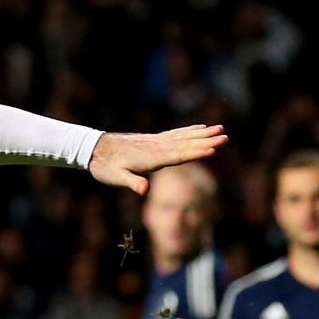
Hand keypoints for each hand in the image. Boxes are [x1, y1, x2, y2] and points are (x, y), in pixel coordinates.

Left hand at [88, 125, 227, 194]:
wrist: (93, 148)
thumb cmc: (104, 166)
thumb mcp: (115, 178)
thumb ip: (131, 182)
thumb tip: (145, 190)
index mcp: (151, 157)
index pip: (178, 156)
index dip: (196, 153)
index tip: (214, 149)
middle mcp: (156, 147)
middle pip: (185, 143)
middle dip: (206, 141)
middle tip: (225, 136)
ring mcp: (155, 141)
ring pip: (183, 136)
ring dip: (202, 134)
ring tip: (220, 128)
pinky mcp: (153, 140)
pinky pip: (175, 134)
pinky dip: (189, 130)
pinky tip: (199, 128)